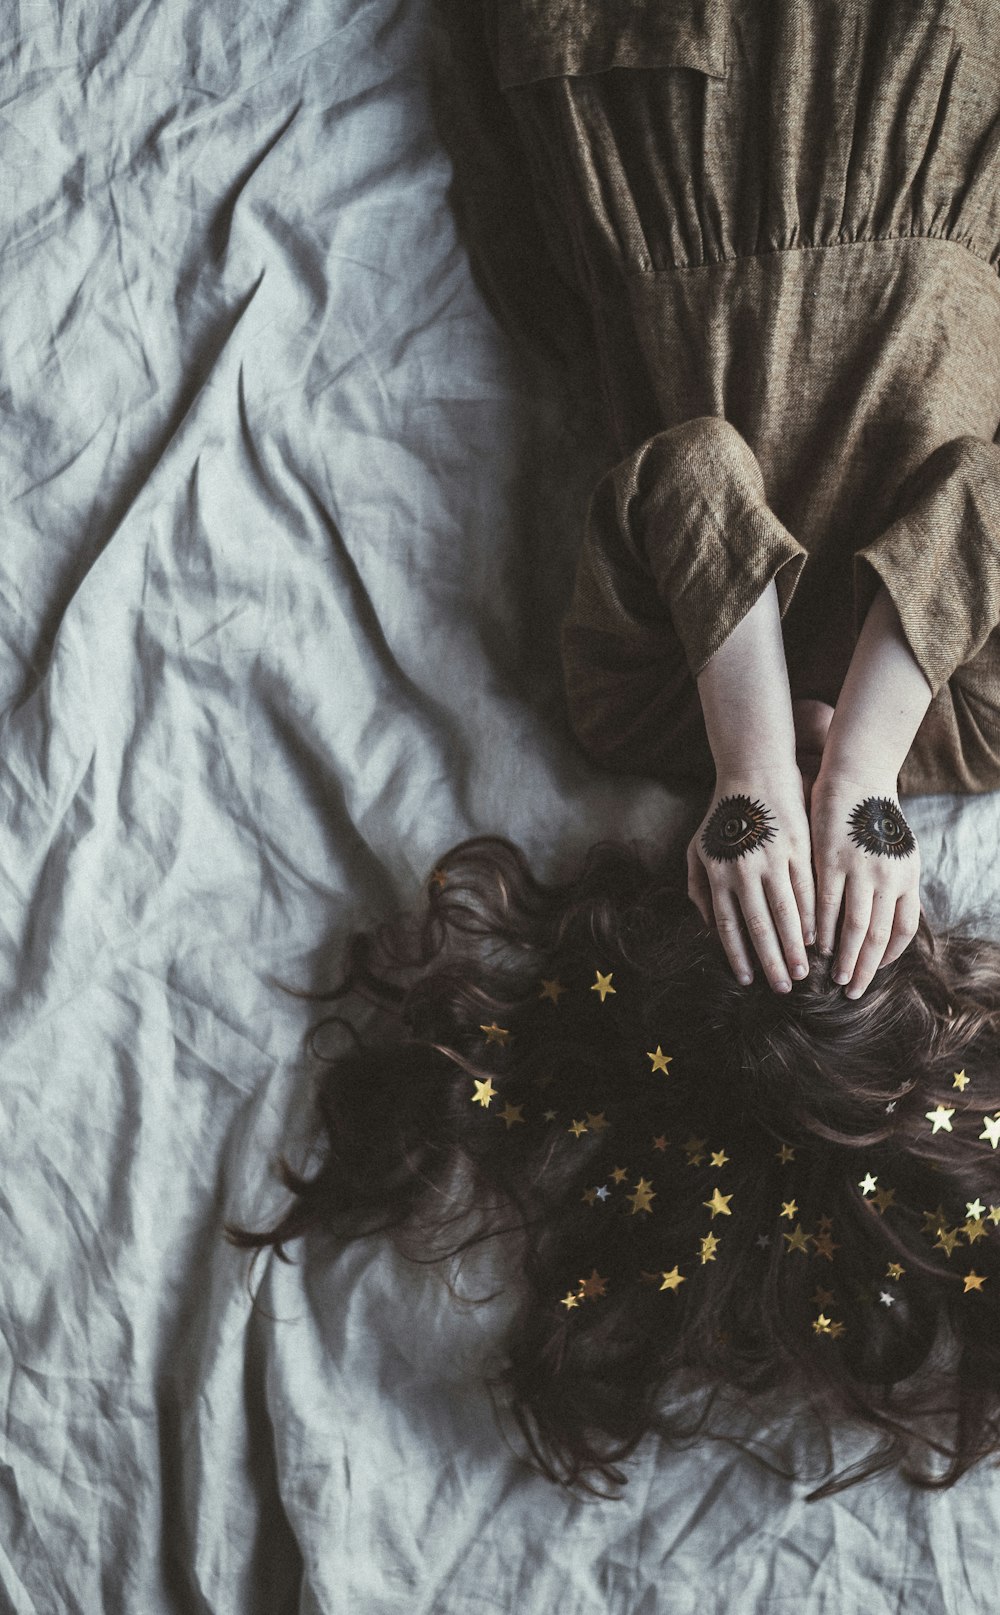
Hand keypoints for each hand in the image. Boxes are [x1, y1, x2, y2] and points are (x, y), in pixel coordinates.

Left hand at [687, 771, 815, 991]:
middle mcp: (743, 870)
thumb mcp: (698, 851)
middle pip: (758, 925)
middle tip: (784, 988)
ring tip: (805, 971)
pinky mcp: (797, 848)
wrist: (753, 773)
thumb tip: (709, 929)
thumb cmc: (721, 816)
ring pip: (786, 912)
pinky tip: (817, 936)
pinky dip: (812, 916)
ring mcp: (771, 859)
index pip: (728, 925)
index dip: (738, 956)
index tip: (748, 980)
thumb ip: (699, 890)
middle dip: (771, 961)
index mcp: (718, 874)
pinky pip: (806, 889)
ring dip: (795, 946)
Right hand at [808, 769, 920, 997]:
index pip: (903, 930)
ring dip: (841, 957)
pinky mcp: (832, 858)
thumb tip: (885, 925)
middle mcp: (889, 876)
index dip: (888, 956)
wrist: (856, 777)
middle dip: (864, 969)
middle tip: (851, 992)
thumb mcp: (897, 852)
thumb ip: (894, 887)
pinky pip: (826, 904)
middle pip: (878, 936)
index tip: (873, 971)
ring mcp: (861, 868)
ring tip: (829, 977)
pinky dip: (820, 929)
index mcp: (907, 876)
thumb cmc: (873, 816)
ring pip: (853, 926)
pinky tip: (811, 944)